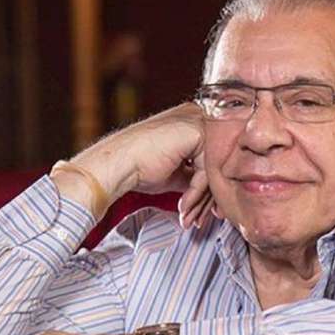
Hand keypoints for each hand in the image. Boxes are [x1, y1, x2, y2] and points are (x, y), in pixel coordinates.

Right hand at [52, 102, 214, 227]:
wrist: (119, 164)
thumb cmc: (140, 167)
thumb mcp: (177, 172)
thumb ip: (197, 174)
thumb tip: (213, 191)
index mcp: (192, 121)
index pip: (211, 157)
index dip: (208, 188)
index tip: (203, 211)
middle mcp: (197, 115)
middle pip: (215, 162)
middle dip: (207, 198)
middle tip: (200, 219)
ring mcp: (198, 121)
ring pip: (213, 169)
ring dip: (200, 200)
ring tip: (188, 217)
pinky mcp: (197, 132)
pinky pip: (206, 171)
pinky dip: (195, 193)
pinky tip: (183, 205)